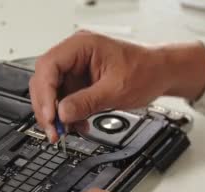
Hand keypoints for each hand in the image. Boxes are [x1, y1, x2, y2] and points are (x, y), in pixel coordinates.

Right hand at [29, 31, 204, 141]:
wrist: (160, 75)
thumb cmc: (145, 71)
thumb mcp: (116, 90)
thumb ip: (86, 102)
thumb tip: (62, 113)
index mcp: (81, 46)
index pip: (49, 66)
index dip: (45, 93)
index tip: (50, 115)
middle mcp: (74, 55)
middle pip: (44, 80)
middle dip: (46, 108)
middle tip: (54, 130)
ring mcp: (75, 70)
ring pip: (51, 94)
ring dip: (56, 115)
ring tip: (66, 131)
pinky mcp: (78, 84)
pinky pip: (63, 101)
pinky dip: (67, 116)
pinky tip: (76, 125)